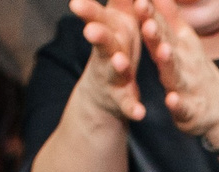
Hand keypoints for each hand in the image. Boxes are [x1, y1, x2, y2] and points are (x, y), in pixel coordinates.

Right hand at [68, 0, 148, 119]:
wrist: (102, 95)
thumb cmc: (115, 47)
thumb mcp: (117, 19)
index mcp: (109, 31)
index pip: (96, 16)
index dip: (88, 10)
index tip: (76, 2)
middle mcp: (106, 52)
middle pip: (101, 42)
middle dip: (97, 35)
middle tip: (92, 29)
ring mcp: (112, 78)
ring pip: (114, 71)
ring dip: (117, 66)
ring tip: (121, 62)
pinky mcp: (122, 101)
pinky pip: (129, 105)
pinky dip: (133, 108)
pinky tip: (141, 113)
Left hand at [137, 0, 218, 144]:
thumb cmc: (195, 70)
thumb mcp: (183, 41)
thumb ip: (169, 17)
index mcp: (177, 45)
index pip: (161, 26)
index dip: (149, 12)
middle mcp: (183, 62)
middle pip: (167, 45)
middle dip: (156, 32)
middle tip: (145, 17)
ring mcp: (187, 86)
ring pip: (175, 73)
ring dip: (169, 62)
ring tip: (163, 51)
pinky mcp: (190, 112)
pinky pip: (183, 108)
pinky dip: (178, 104)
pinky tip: (171, 100)